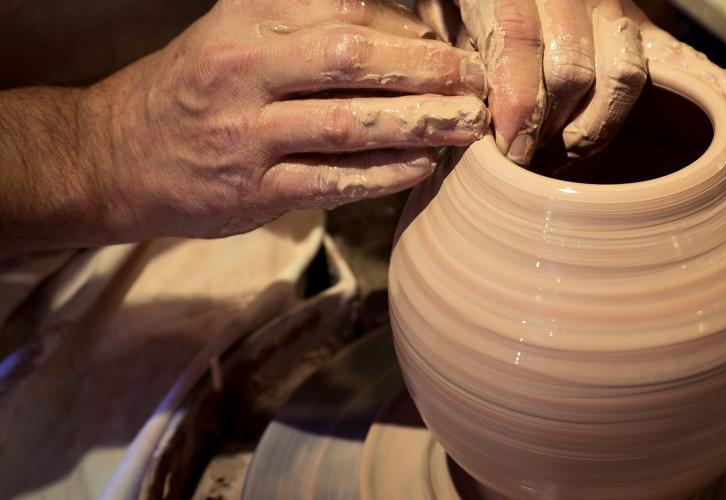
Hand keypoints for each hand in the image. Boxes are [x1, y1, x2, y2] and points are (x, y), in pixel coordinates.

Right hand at [80, 0, 487, 240]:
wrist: (115, 154)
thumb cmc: (198, 88)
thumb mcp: (239, 32)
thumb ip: (308, 23)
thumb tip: (405, 29)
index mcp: (246, 17)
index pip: (347, 10)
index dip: (409, 28)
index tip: (450, 43)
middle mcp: (242, 67)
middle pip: (351, 58)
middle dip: (425, 68)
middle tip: (476, 80)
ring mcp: (244, 132)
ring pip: (347, 123)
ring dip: (419, 123)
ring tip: (467, 125)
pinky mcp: (251, 190)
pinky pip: (331, 180)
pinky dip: (384, 174)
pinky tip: (423, 166)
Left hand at [434, 0, 725, 164]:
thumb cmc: (468, 1)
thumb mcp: (442, 16)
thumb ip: (451, 52)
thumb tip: (465, 112)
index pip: (519, 42)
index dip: (515, 103)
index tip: (506, 147)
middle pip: (573, 70)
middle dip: (548, 128)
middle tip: (526, 159)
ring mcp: (612, 10)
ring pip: (623, 74)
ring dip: (595, 128)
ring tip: (568, 153)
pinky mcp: (640, 28)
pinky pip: (683, 59)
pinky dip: (720, 86)